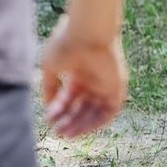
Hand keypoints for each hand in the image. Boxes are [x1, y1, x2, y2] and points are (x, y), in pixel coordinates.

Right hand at [40, 17, 127, 138]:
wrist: (87, 31)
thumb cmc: (66, 44)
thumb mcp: (50, 67)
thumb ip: (49, 87)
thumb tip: (48, 107)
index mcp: (79, 71)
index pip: (69, 96)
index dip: (59, 109)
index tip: (48, 119)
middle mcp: (93, 78)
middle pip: (82, 106)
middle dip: (69, 120)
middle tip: (57, 133)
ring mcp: (106, 83)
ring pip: (94, 111)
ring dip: (81, 124)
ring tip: (66, 134)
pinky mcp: (117, 87)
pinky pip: (109, 111)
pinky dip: (97, 122)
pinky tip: (82, 129)